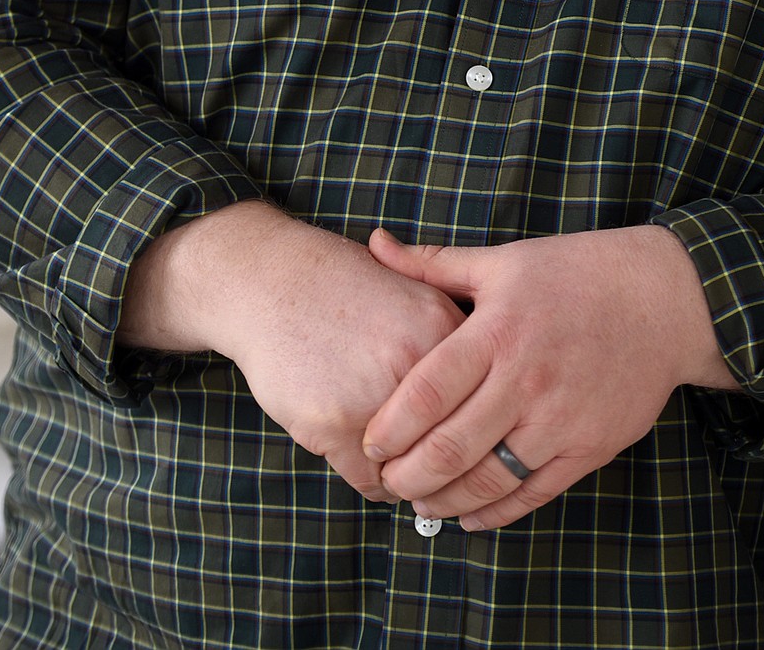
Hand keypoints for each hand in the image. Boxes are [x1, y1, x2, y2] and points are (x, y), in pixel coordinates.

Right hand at [120, 202, 465, 500]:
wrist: (272, 283)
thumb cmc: (344, 288)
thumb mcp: (414, 291)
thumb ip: (454, 338)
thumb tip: (491, 399)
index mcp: (443, 328)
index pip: (484, 403)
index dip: (479, 425)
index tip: (471, 440)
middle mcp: (415, 364)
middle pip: (453, 443)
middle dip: (446, 458)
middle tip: (438, 464)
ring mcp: (374, 398)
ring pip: (413, 469)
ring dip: (409, 473)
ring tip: (401, 462)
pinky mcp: (333, 426)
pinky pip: (370, 481)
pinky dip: (373, 479)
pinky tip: (367, 459)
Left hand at [361, 222, 734, 529]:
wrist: (664, 299)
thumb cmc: (576, 274)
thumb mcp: (504, 261)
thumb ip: (434, 264)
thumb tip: (374, 243)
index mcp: (497, 331)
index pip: (426, 392)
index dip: (389, 427)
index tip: (369, 442)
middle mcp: (525, 380)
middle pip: (449, 447)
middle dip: (407, 476)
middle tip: (384, 483)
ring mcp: (559, 420)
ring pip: (488, 480)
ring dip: (444, 501)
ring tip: (419, 502)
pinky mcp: (588, 448)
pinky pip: (532, 494)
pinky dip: (494, 513)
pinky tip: (467, 516)